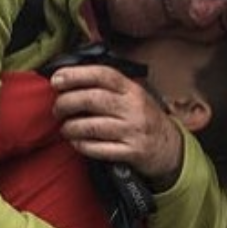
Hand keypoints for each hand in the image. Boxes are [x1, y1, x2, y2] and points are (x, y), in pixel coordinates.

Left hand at [49, 64, 182, 184]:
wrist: (170, 147)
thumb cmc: (144, 117)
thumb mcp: (133, 95)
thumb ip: (108, 86)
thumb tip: (70, 77)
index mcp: (132, 89)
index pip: (102, 74)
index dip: (76, 74)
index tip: (57, 79)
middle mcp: (133, 108)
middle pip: (93, 99)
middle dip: (67, 102)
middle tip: (57, 108)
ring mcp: (133, 131)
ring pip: (92, 126)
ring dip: (71, 127)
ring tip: (65, 127)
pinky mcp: (131, 152)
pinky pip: (99, 149)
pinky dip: (82, 145)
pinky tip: (75, 141)